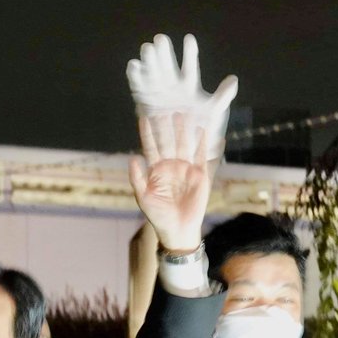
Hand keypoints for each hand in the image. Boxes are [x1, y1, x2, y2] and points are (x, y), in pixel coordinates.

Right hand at [127, 34, 237, 166]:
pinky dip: (136, 77)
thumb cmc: (201, 132)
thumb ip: (222, 97)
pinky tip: (133, 65)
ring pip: (153, 74)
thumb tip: (234, 80)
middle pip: (168, 67)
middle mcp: (172, 87)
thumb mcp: (214, 114)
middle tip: (161, 38)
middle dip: (165, 54)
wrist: (184, 151)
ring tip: (147, 48)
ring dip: (150, 62)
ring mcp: (158, 94)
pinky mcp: (145, 102)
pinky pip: (140, 88)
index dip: (189, 54)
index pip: (190, 68)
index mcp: (189, 87)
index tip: (189, 39)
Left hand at [129, 113, 210, 252]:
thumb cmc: (157, 215)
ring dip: (185, 130)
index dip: (148, 133)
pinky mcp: (200, 174)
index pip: (151, 147)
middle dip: (168, 126)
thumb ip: (137, 177)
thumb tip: (132, 158)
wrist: (178, 229)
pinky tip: (205, 130)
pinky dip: (205, 144)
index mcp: (156, 169)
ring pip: (186, 144)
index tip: (144, 118)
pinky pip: (203, 156)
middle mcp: (171, 165)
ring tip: (185, 113)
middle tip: (167, 108)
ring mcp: (186, 168)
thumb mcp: (143, 197)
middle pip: (169, 141)